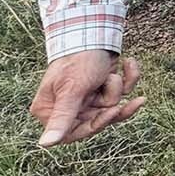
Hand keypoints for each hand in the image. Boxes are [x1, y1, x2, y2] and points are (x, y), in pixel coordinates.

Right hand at [31, 49, 146, 147]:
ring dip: (117, 86)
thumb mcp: (71, 90)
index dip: (96, 124)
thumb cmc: (78, 60)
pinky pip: (124, 92)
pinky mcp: (104, 88)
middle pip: (98, 120)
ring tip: (111, 71)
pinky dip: (129, 77)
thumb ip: (62, 117)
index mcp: (50, 110)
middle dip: (110, 99)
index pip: (74, 133)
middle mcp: (68, 107)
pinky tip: (129, 63)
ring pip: (113, 105)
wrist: (93, 31)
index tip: (113, 111)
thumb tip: (45, 144)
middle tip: (112, 82)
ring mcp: (87, 98)